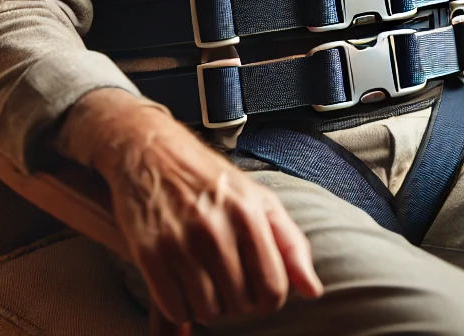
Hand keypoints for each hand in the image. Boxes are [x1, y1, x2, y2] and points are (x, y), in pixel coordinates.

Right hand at [54, 88, 322, 325]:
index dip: (268, 300)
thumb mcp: (259, 198)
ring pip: (206, 311)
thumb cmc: (211, 180)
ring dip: (207, 305)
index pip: (273, 288)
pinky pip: (174, 308)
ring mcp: (181, 241)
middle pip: (240, 304)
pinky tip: (180, 282)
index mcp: (249, 212)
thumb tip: (314, 292)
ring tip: (203, 278)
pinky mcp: (150, 252)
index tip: (257, 290)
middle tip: (226, 278)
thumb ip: (290, 243)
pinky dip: (179, 306)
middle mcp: (216, 228)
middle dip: (237, 301)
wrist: (152, 152)